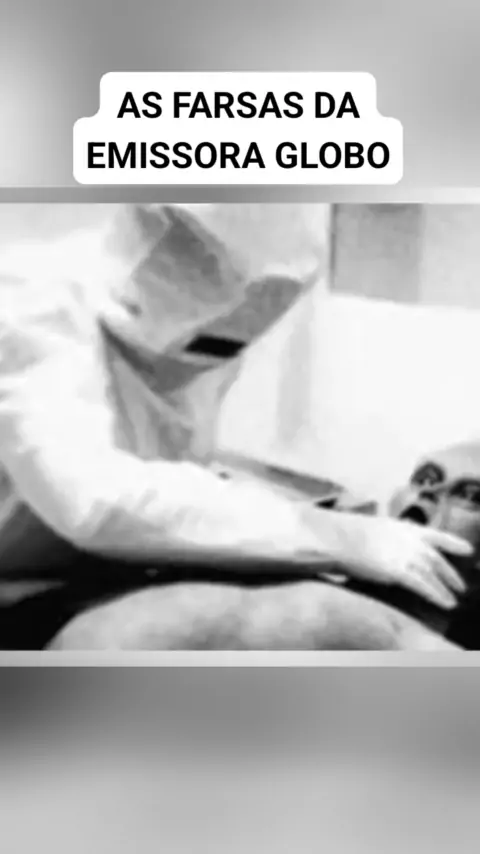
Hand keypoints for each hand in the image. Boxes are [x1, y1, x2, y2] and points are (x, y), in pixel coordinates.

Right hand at [314, 512, 471, 609]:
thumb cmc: (347, 533)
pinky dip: (437, 595)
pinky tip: (446, 604)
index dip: (454, 542)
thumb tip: (389, 546)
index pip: (436, 534)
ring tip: (453, 601)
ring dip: (446, 588)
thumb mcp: (374, 529)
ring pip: (433, 574)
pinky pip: (424, 586)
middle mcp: (409, 540)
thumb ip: (388, 538)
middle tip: (461, 586)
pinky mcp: (398, 571)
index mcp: (404, 527)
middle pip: (437, 559)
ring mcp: (405, 555)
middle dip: (451, 573)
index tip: (468, 549)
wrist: (336, 538)